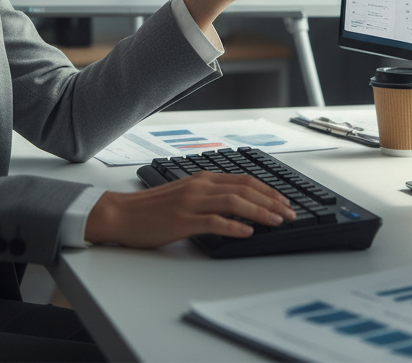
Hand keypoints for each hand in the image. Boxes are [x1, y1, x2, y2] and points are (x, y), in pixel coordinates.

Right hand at [83, 173, 296, 247]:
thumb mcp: (185, 195)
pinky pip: (213, 221)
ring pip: (234, 202)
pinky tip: (247, 232)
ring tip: (276, 221)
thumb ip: (208, 197)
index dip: (267, 190)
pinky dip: (233, 226)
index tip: (283, 200)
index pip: (243, 179)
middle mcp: (199, 186)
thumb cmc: (152, 208)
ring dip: (259, 212)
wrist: (121, 214)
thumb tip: (237, 208)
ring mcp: (191, 202)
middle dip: (271, 200)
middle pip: (244, 189)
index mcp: (202, 179)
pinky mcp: (182, 220)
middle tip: (290, 212)